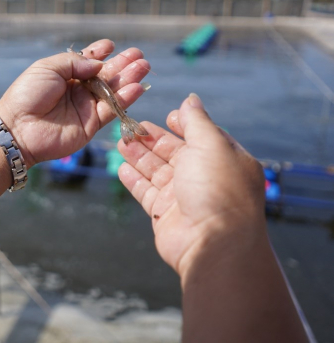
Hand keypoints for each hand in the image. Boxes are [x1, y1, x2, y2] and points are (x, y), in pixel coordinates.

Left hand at [0, 39, 149, 166]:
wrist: (18, 128)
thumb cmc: (27, 94)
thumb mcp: (48, 68)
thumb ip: (75, 62)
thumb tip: (99, 64)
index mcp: (65, 75)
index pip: (87, 62)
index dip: (100, 53)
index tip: (110, 45)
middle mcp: (77, 90)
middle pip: (105, 75)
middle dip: (122, 64)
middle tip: (138, 55)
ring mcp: (85, 107)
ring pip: (112, 91)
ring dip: (129, 79)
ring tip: (144, 66)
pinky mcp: (91, 125)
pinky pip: (111, 110)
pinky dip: (125, 99)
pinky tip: (137, 87)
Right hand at [117, 93, 265, 278]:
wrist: (213, 244)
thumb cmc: (218, 190)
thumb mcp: (210, 145)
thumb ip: (197, 121)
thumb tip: (191, 100)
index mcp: (224, 159)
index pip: (202, 136)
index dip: (184, 124)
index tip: (167, 116)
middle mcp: (205, 177)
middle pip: (174, 152)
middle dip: (152, 138)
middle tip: (130, 126)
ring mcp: (184, 196)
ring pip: (156, 170)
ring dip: (139, 155)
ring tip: (120, 141)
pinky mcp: (165, 213)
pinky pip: (146, 191)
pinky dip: (134, 179)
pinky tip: (122, 167)